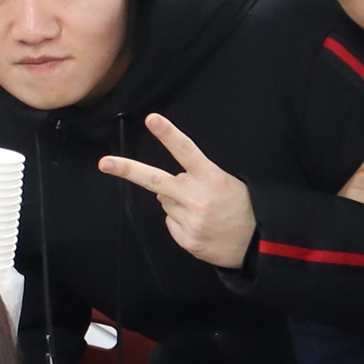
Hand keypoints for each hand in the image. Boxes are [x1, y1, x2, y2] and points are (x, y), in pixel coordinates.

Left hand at [97, 113, 257, 269]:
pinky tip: (201, 225)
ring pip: (165, 202)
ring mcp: (191, 221)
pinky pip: (170, 224)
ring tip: (202, 210)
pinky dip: (180, 222)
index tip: (152, 119)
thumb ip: (195, 179)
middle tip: (105, 163)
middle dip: (128, 170)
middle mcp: (197, 198)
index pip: (187, 151)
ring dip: (176, 203)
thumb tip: (162, 189)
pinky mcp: (187, 240)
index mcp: (211, 178)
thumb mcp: (227, 184)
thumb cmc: (241, 207)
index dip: (168, 134)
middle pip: (156, 180)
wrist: (258, 245)